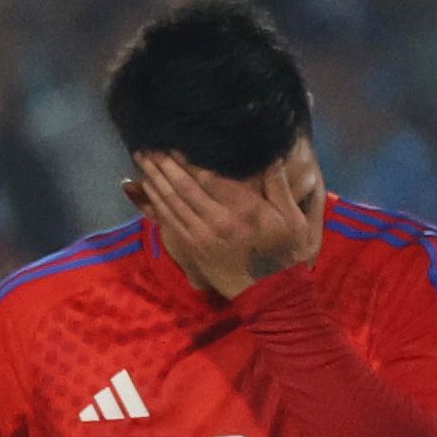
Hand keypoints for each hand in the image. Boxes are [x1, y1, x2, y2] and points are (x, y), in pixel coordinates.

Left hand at [128, 143, 322, 298]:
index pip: (207, 176)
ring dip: (154, 179)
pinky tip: (148, 187)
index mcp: (243, 209)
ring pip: (171, 202)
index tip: (174, 140)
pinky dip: (156, 201)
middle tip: (149, 144)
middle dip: (163, 164)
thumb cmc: (285, 253)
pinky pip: (169, 220)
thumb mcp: (293, 218)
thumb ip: (278, 184)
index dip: (187, 158)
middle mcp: (217, 220)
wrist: (272, 295)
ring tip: (143, 158)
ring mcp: (201, 236)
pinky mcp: (192, 249)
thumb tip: (271, 153)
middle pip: (182, 186)